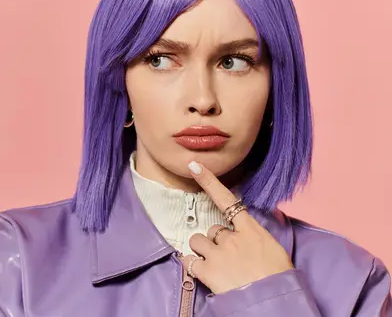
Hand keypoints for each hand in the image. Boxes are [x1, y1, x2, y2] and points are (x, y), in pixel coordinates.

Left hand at [184, 161, 293, 294]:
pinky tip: (203, 273)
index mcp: (251, 231)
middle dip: (217, 242)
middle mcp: (232, 238)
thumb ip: (257, 237)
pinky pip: (189, 260)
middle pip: (213, 230)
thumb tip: (248, 230)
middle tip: (228, 259)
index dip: (209, 181)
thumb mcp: (275, 250)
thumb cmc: (278, 280)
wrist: (273, 303)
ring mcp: (218, 253)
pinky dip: (192, 266)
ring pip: (197, 241)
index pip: (227, 200)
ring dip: (203, 251)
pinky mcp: (207, 270)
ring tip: (216, 266)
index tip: (194, 165)